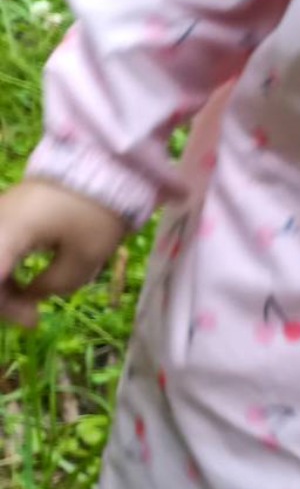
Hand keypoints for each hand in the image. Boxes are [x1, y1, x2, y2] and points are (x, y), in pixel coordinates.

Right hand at [0, 180, 126, 328]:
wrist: (101, 168)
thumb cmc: (96, 211)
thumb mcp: (85, 256)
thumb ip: (54, 285)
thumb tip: (32, 297)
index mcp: (8, 232)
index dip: (1, 304)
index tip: (29, 320)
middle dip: (2, 302)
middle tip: (33, 320)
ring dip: (2, 290)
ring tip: (31, 309)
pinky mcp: (3, 219)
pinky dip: (3, 275)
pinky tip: (24, 290)